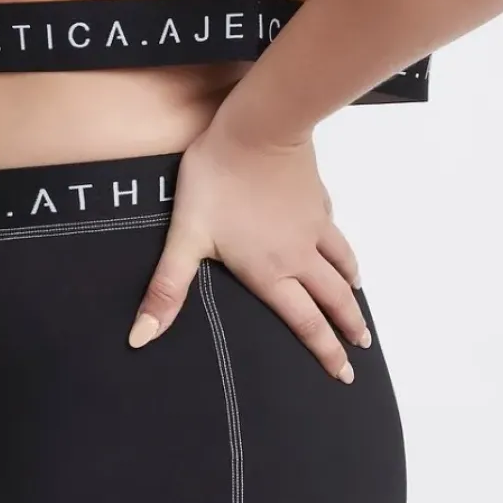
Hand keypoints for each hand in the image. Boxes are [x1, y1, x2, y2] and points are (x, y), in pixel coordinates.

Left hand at [127, 116, 371, 380]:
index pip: (304, 322)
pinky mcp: (317, 198)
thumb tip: (140, 338)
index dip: (325, 351)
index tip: (344, 374)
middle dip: (349, 327)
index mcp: (271, 272)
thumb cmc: (218, 181)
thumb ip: (166, 290)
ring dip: (351, 287)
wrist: (258, 128)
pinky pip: (334, 231)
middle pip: (333, 299)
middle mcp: (299, 255)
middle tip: (363, 348)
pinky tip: (337, 246)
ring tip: (357, 298)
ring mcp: (313, 225)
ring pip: (341, 264)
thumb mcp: (186, 237)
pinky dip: (341, 248)